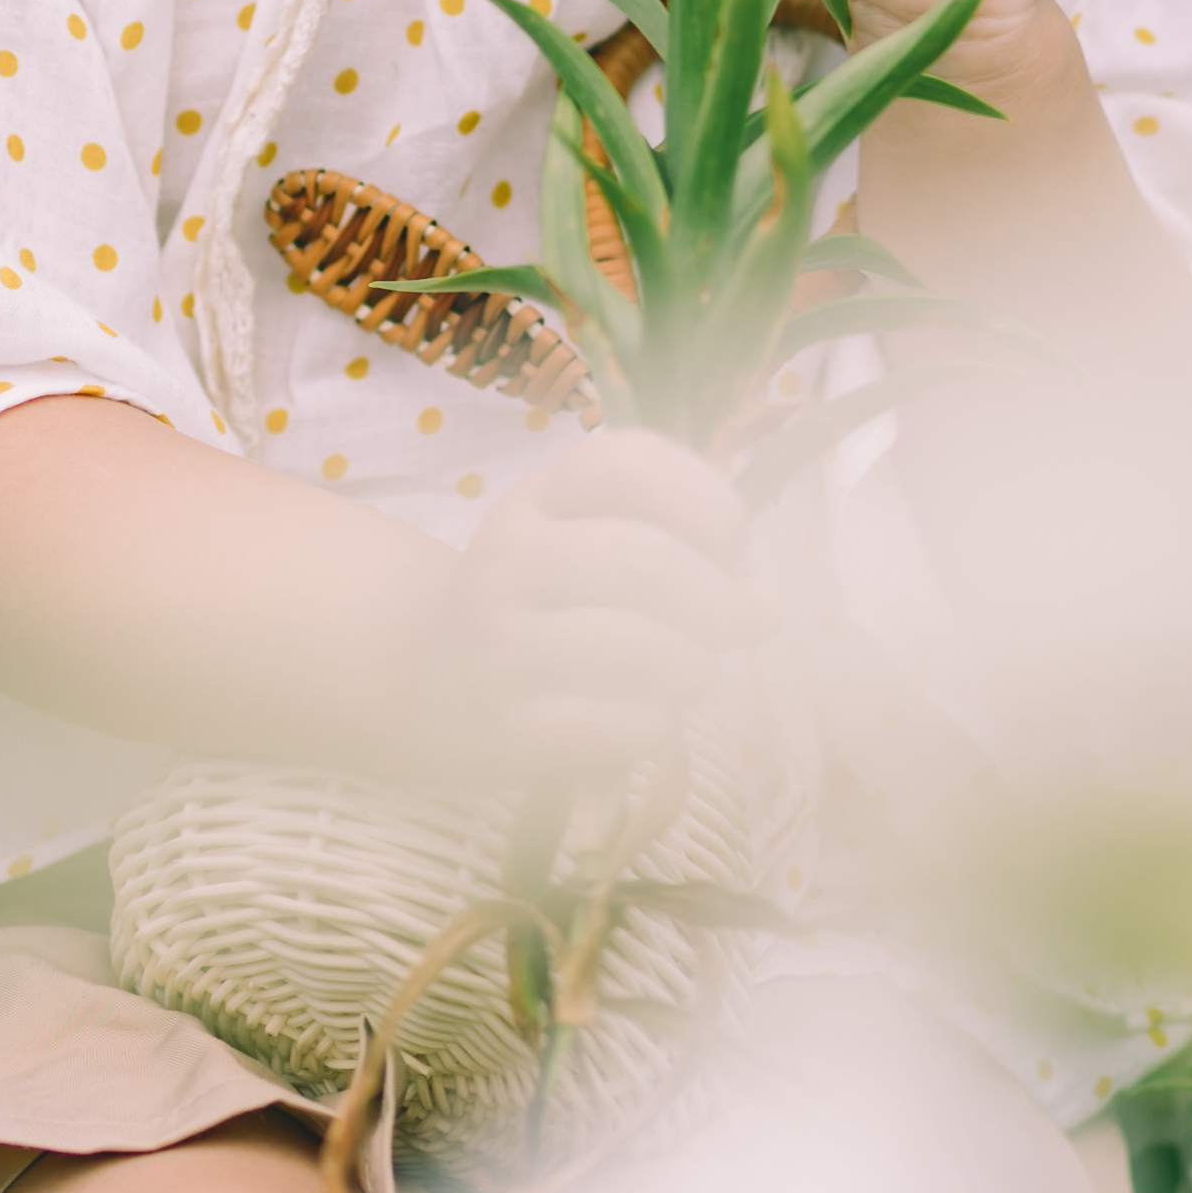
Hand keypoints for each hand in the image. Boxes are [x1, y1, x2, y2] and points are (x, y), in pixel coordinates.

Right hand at [442, 427, 749, 781]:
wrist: (427, 677)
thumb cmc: (543, 600)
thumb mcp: (587, 538)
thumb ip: (680, 544)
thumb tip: (764, 603)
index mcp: (541, 496)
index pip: (632, 464)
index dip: (708, 501)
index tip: (732, 544)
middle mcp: (510, 558)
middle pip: (644, 561)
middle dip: (720, 600)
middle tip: (744, 623)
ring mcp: (500, 645)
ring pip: (637, 649)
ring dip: (696, 668)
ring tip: (694, 674)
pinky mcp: (507, 728)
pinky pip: (619, 725)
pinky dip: (657, 724)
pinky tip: (646, 717)